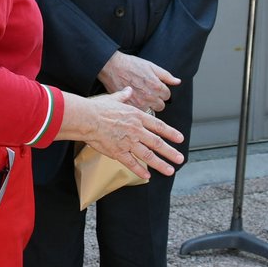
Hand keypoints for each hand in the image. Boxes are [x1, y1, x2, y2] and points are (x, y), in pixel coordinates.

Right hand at [65, 88, 184, 179]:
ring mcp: (128, 142)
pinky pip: (131, 163)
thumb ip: (124, 96)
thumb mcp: (114, 98)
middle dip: (170, 152)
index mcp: (137, 116)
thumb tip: (129, 90)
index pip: (159, 126)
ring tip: (170, 170)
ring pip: (148, 155)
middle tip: (180, 158)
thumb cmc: (98, 108)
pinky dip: (140, 170)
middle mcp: (136, 130)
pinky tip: (147, 176)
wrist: (86, 118)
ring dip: (160, 164)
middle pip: (157, 143)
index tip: (180, 139)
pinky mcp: (118, 152)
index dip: (171, 133)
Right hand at [98, 51, 178, 112]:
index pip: (167, 96)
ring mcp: (139, 103)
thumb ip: (166, 76)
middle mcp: (150, 96)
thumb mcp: (151, 66)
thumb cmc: (131, 64)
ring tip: (140, 97)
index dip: (162, 91)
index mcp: (157, 86)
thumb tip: (177, 82)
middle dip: (156, 100)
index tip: (155, 88)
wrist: (112, 67)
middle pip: (161, 106)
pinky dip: (138, 108)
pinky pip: (140, 113)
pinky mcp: (130, 107)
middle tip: (147, 93)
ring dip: (147, 105)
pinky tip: (133, 100)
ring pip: (150, 110)